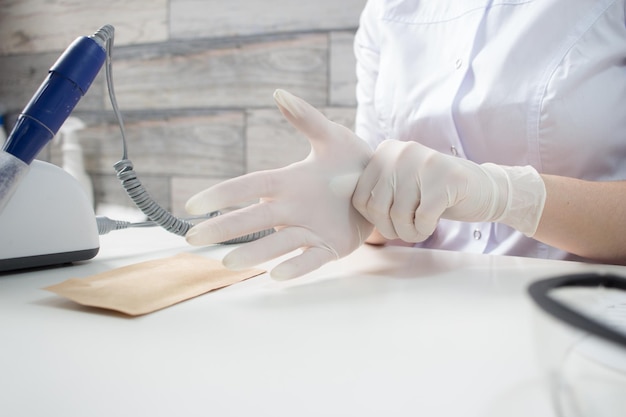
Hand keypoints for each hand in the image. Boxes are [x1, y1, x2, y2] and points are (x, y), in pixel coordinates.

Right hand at [185, 90, 373, 279]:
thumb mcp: (331, 136)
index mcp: (287, 182)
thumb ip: (306, 118)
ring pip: (277, 243)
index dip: (222, 195)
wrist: (381, 185)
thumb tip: (278, 93)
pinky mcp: (329, 248)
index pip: (249, 186)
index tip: (194, 205)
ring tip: (228, 262)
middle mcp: (291, 209)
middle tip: (193, 239)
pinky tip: (277, 275)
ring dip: (254, 252)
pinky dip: (296, 266)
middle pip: (252, 219)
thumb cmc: (351, 160)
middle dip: (223, 227)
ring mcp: (309, 230)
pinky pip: (310, 259)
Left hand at [352, 140, 545, 241]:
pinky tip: (432, 224)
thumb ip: (376, 189)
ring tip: (420, 227)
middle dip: (390, 229)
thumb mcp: (399, 184)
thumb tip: (339, 210)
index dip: (373, 220)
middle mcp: (402, 152)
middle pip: (378, 207)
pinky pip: (422, 218)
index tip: (390, 222)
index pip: (360, 197)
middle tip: (406, 230)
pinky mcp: (446, 179)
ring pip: (399, 215)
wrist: (482, 189)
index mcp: (385, 152)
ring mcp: (425, 163)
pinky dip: (425, 229)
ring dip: (409, 232)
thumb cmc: (433, 194)